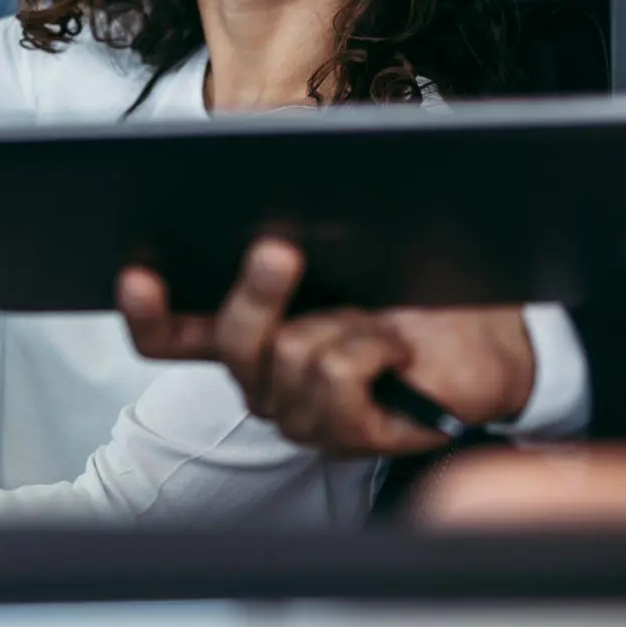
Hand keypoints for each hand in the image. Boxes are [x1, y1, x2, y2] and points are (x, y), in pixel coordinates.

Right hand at [118, 238, 537, 455]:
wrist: (487, 342)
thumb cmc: (412, 290)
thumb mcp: (345, 244)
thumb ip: (292, 227)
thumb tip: (258, 190)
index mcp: (244, 336)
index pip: (166, 337)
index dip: (144, 311)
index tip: (138, 274)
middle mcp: (260, 380)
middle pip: (230, 339)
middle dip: (258, 292)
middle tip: (279, 250)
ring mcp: (299, 413)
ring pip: (292, 352)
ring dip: (350, 320)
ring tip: (385, 318)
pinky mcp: (345, 436)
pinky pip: (337, 377)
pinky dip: (373, 348)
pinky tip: (396, 350)